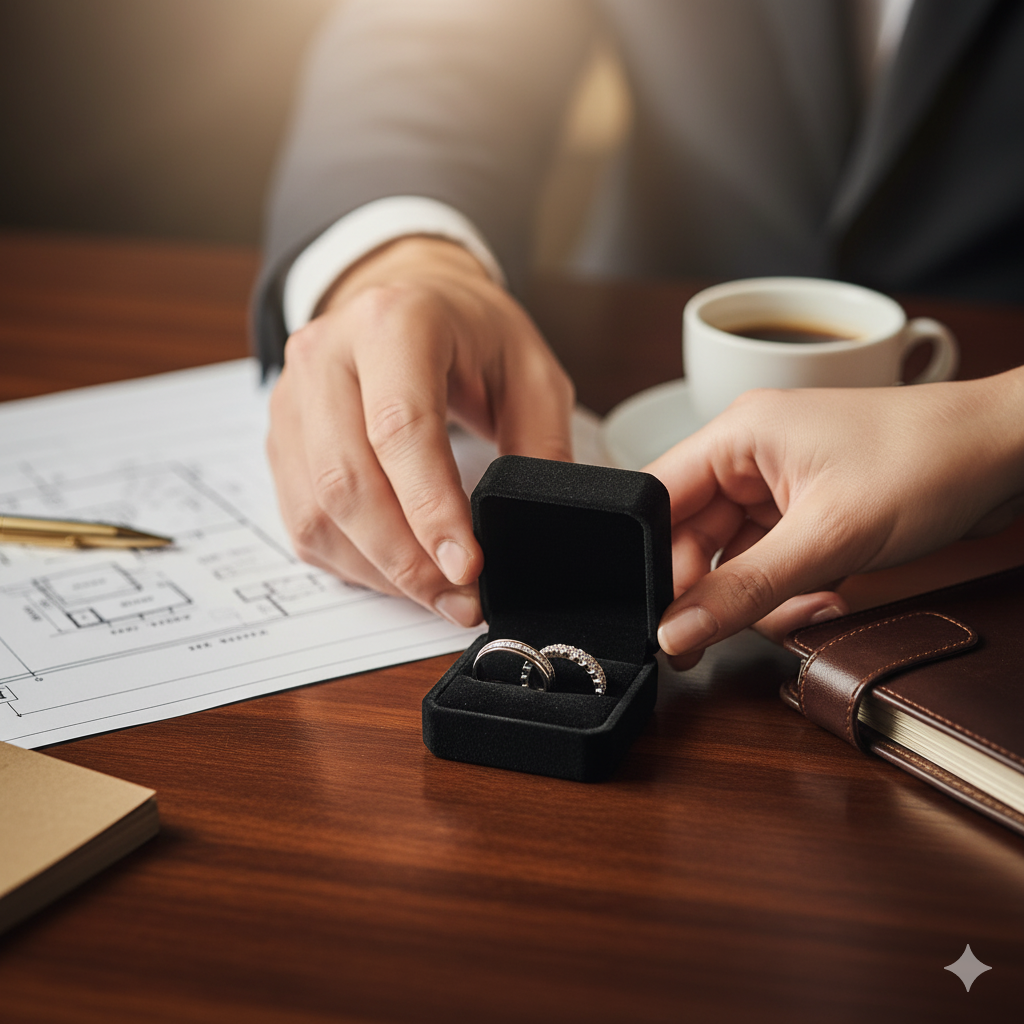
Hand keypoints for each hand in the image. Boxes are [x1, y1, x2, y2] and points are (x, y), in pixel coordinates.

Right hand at [267, 236, 573, 624]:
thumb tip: (530, 527)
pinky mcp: (281, 439)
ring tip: (438, 595)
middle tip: (460, 600)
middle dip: (406, 558)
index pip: (400, 428)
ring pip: (317, 511)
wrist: (408, 298)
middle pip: (347, 480)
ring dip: (380, 570)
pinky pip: (303, 522)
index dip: (431, 509)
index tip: (468, 568)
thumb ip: (540, 445)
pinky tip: (398, 573)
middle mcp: (326, 355)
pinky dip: (353, 563)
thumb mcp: (531, 371)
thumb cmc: (471, 333)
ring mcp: (292, 399)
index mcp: (393, 322)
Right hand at [647, 371, 1023, 668]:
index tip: (660, 616)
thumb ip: (742, 589)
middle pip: (691, 537)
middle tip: (744, 622)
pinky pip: (770, 565)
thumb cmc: (927, 461)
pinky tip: (828, 596)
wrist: (1006, 453)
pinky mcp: (805, 513)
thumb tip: (675, 632)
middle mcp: (748, 456)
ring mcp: (777, 487)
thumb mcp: (827, 538)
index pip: (656, 498)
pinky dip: (792, 591)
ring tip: (817, 599)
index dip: (650, 559)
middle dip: (720, 587)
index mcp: (737, 435)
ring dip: (764, 595)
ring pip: (731, 561)